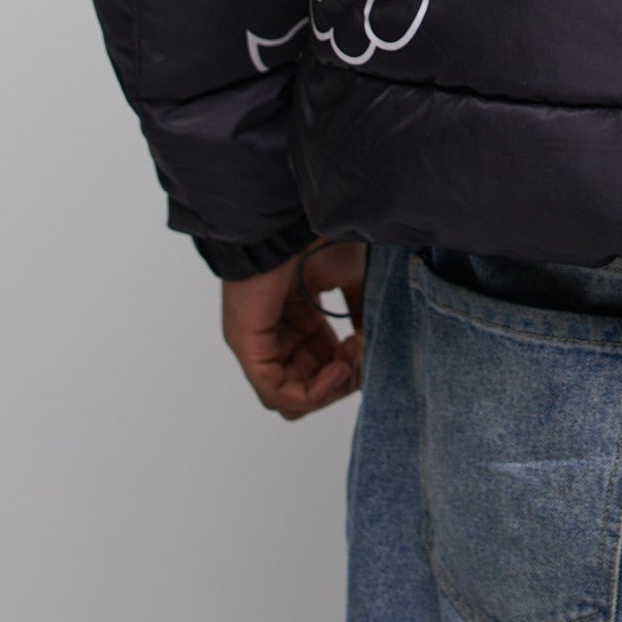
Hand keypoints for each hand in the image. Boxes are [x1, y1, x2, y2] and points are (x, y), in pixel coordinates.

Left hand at [221, 239, 367, 419]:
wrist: (293, 223)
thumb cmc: (317, 240)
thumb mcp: (348, 278)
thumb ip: (359, 311)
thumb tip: (372, 342)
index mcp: (295, 320)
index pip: (318, 366)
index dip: (347, 367)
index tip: (369, 346)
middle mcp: (273, 338)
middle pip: (305, 387)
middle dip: (339, 381)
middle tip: (360, 356)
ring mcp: (257, 347)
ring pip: (291, 398)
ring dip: (329, 387)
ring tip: (348, 360)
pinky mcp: (249, 350)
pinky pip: (277, 393)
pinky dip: (311, 392)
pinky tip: (337, 369)